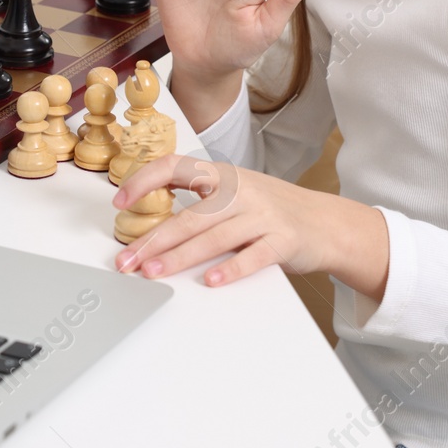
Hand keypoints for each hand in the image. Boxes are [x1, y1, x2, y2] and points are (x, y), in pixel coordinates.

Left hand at [111, 155, 328, 285]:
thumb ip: (199, 203)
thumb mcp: (234, 194)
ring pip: (214, 236)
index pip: (176, 167)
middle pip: (189, 215)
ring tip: (154, 272)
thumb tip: (151, 226)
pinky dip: (230, 269)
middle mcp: (241, 190)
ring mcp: (263, 214)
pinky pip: (252, 256)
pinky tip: (209, 280)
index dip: (145, 180)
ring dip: (180, 256)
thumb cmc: (271, 210)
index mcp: (223, 175)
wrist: (327, 223)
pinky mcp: (283, 240)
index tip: (120, 201)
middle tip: (127, 260)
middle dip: (153, 240)